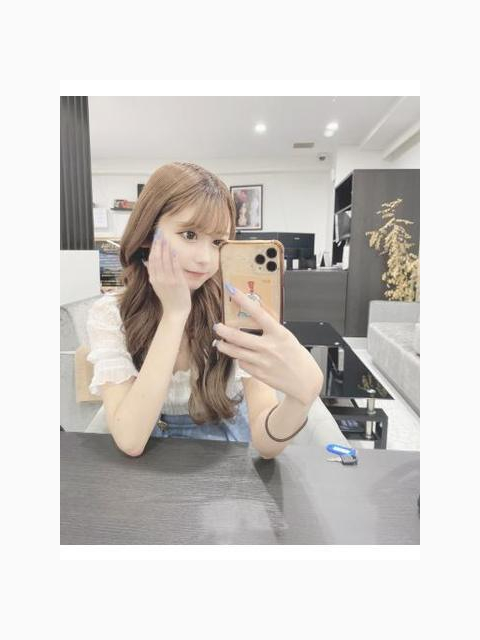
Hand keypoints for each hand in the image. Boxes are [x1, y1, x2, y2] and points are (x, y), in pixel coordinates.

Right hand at [146, 229, 191, 316]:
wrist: (175, 312)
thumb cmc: (168, 298)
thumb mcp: (157, 285)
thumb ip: (154, 274)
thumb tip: (148, 263)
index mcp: (153, 278)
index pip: (152, 259)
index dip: (153, 248)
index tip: (155, 238)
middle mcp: (159, 279)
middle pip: (157, 258)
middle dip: (158, 244)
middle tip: (160, 233)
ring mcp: (168, 280)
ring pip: (165, 261)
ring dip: (166, 248)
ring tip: (166, 238)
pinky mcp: (177, 283)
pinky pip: (175, 268)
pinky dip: (174, 259)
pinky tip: (174, 250)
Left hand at [212, 283, 323, 405]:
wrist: (305, 381)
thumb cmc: (297, 356)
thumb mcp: (287, 337)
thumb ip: (271, 328)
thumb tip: (255, 313)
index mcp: (279, 334)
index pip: (258, 313)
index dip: (244, 301)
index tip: (232, 291)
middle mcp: (269, 347)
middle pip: (239, 337)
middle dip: (223, 330)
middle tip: (217, 326)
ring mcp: (263, 362)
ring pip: (235, 352)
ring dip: (224, 346)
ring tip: (219, 342)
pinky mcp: (259, 374)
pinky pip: (242, 363)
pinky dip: (239, 358)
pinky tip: (239, 356)